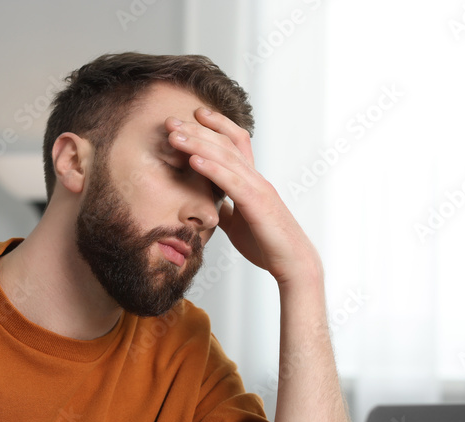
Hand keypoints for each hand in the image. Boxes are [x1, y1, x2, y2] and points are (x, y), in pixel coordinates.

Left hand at [166, 109, 321, 286]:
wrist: (292, 264)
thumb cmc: (267, 243)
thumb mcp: (238, 223)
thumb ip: (226, 208)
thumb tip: (210, 203)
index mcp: (252, 180)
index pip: (235, 142)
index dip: (216, 126)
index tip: (194, 115)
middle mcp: (256, 178)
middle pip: (225, 144)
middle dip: (197, 130)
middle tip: (171, 121)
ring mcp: (258, 189)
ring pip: (227, 157)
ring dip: (198, 144)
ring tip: (175, 136)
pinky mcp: (257, 204)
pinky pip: (232, 182)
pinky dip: (212, 169)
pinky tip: (193, 161)